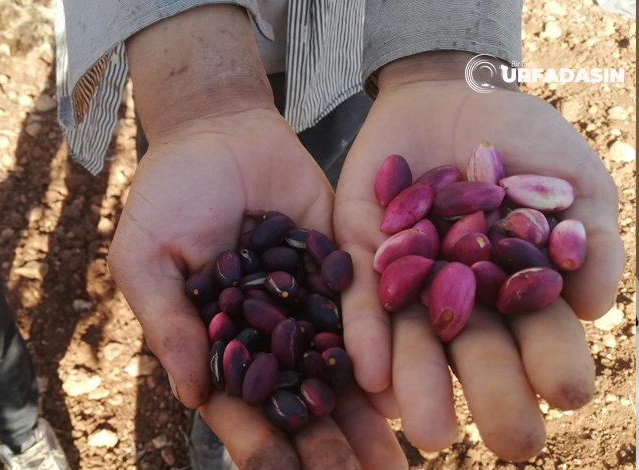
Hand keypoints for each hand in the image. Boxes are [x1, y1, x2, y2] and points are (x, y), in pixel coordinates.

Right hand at [109, 5, 406, 468]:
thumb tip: (191, 395)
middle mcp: (269, 335)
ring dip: (365, 418)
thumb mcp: (148, 255)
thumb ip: (168, 322)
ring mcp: (308, 304)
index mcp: (218, 341)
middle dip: (327, 444)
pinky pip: (364, 315)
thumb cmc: (168, 193)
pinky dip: (383, 352)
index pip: (240, 404)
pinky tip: (405, 388)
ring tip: (396, 459)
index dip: (260, 442)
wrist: (220, 129)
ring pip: (339, 372)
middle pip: (300, 401)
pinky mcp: (341, 269)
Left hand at [334, 51, 624, 460]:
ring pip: (416, 341)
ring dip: (422, 384)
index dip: (554, 362)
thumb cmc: (520, 137)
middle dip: (495, 393)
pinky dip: (367, 336)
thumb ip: (587, 236)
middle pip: (478, 351)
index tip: (567, 394)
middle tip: (514, 442)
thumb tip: (594, 306)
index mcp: (516, 290)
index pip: (539, 334)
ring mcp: (409, 283)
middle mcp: (462, 298)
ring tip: (429, 431)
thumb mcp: (568, 175)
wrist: (447, 93)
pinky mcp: (361, 261)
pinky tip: (370, 375)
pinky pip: (362, 304)